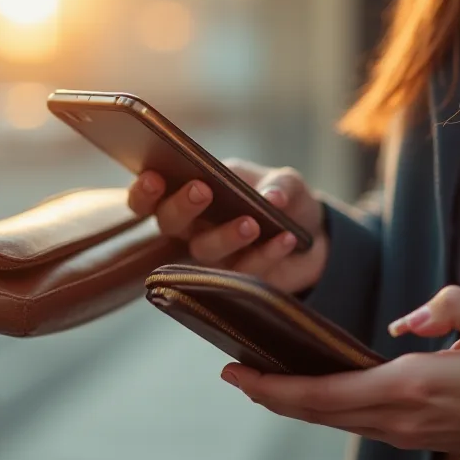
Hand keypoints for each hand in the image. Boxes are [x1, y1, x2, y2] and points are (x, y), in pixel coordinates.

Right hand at [126, 159, 328, 293]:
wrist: (314, 233)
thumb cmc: (282, 198)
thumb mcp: (286, 182)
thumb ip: (280, 185)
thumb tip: (271, 198)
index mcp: (191, 195)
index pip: (151, 197)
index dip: (145, 191)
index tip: (153, 177)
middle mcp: (194, 229)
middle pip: (170, 223)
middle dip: (181, 206)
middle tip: (202, 191)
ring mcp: (215, 258)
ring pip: (205, 252)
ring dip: (226, 236)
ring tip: (252, 223)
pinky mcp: (240, 282)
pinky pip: (246, 271)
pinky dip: (267, 253)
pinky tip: (286, 238)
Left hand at [220, 286, 459, 454]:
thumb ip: (452, 307)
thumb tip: (408, 318)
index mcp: (412, 387)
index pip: (327, 392)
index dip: (277, 386)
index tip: (239, 372)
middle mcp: (397, 416)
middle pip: (316, 412)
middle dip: (268, 394)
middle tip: (230, 372)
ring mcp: (399, 430)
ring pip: (328, 421)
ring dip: (288, 402)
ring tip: (254, 380)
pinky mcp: (405, 432)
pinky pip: (347, 422)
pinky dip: (315, 407)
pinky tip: (300, 392)